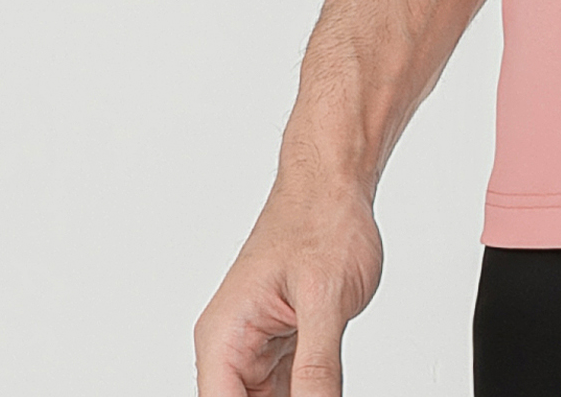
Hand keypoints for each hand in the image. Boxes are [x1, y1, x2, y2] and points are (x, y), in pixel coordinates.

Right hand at [195, 172, 383, 396]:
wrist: (335, 185)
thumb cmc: (321, 220)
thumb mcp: (325, 300)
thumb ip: (317, 368)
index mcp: (224, 337)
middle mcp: (234, 346)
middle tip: (319, 390)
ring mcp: (259, 346)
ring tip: (322, 385)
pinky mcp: (285, 343)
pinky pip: (290, 389)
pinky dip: (309, 394)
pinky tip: (326, 390)